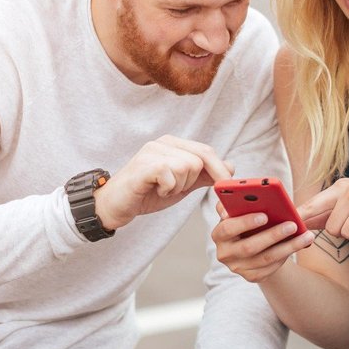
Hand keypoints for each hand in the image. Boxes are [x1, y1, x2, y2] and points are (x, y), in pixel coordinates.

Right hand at [95, 136, 232, 230]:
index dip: (219, 169)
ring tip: (163, 190)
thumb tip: (231, 166)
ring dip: (179, 186)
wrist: (116, 205)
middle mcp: (163, 142)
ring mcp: (152, 151)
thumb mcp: (182, 185)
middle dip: (196, 180)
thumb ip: (204, 176)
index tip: (228, 184)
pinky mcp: (144, 165)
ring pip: (187, 167)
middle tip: (179, 190)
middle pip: (199, 158)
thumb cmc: (147, 193)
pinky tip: (157, 191)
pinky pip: (171, 174)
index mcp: (173, 144)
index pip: (205, 151)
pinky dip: (168, 188)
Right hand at [212, 202, 313, 282]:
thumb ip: (237, 202)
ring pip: (265, 259)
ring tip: (306, 235)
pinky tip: (299, 246)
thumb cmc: (245, 221)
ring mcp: (237, 268)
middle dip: (272, 235)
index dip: (245, 222)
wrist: (249, 243)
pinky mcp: (251, 277)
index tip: (265, 215)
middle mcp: (224, 253)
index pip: (228, 228)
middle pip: (249, 247)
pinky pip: (271, 268)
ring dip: (288, 247)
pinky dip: (286, 256)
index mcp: (219, 234)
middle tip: (292, 225)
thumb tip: (240, 199)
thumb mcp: (238, 211)